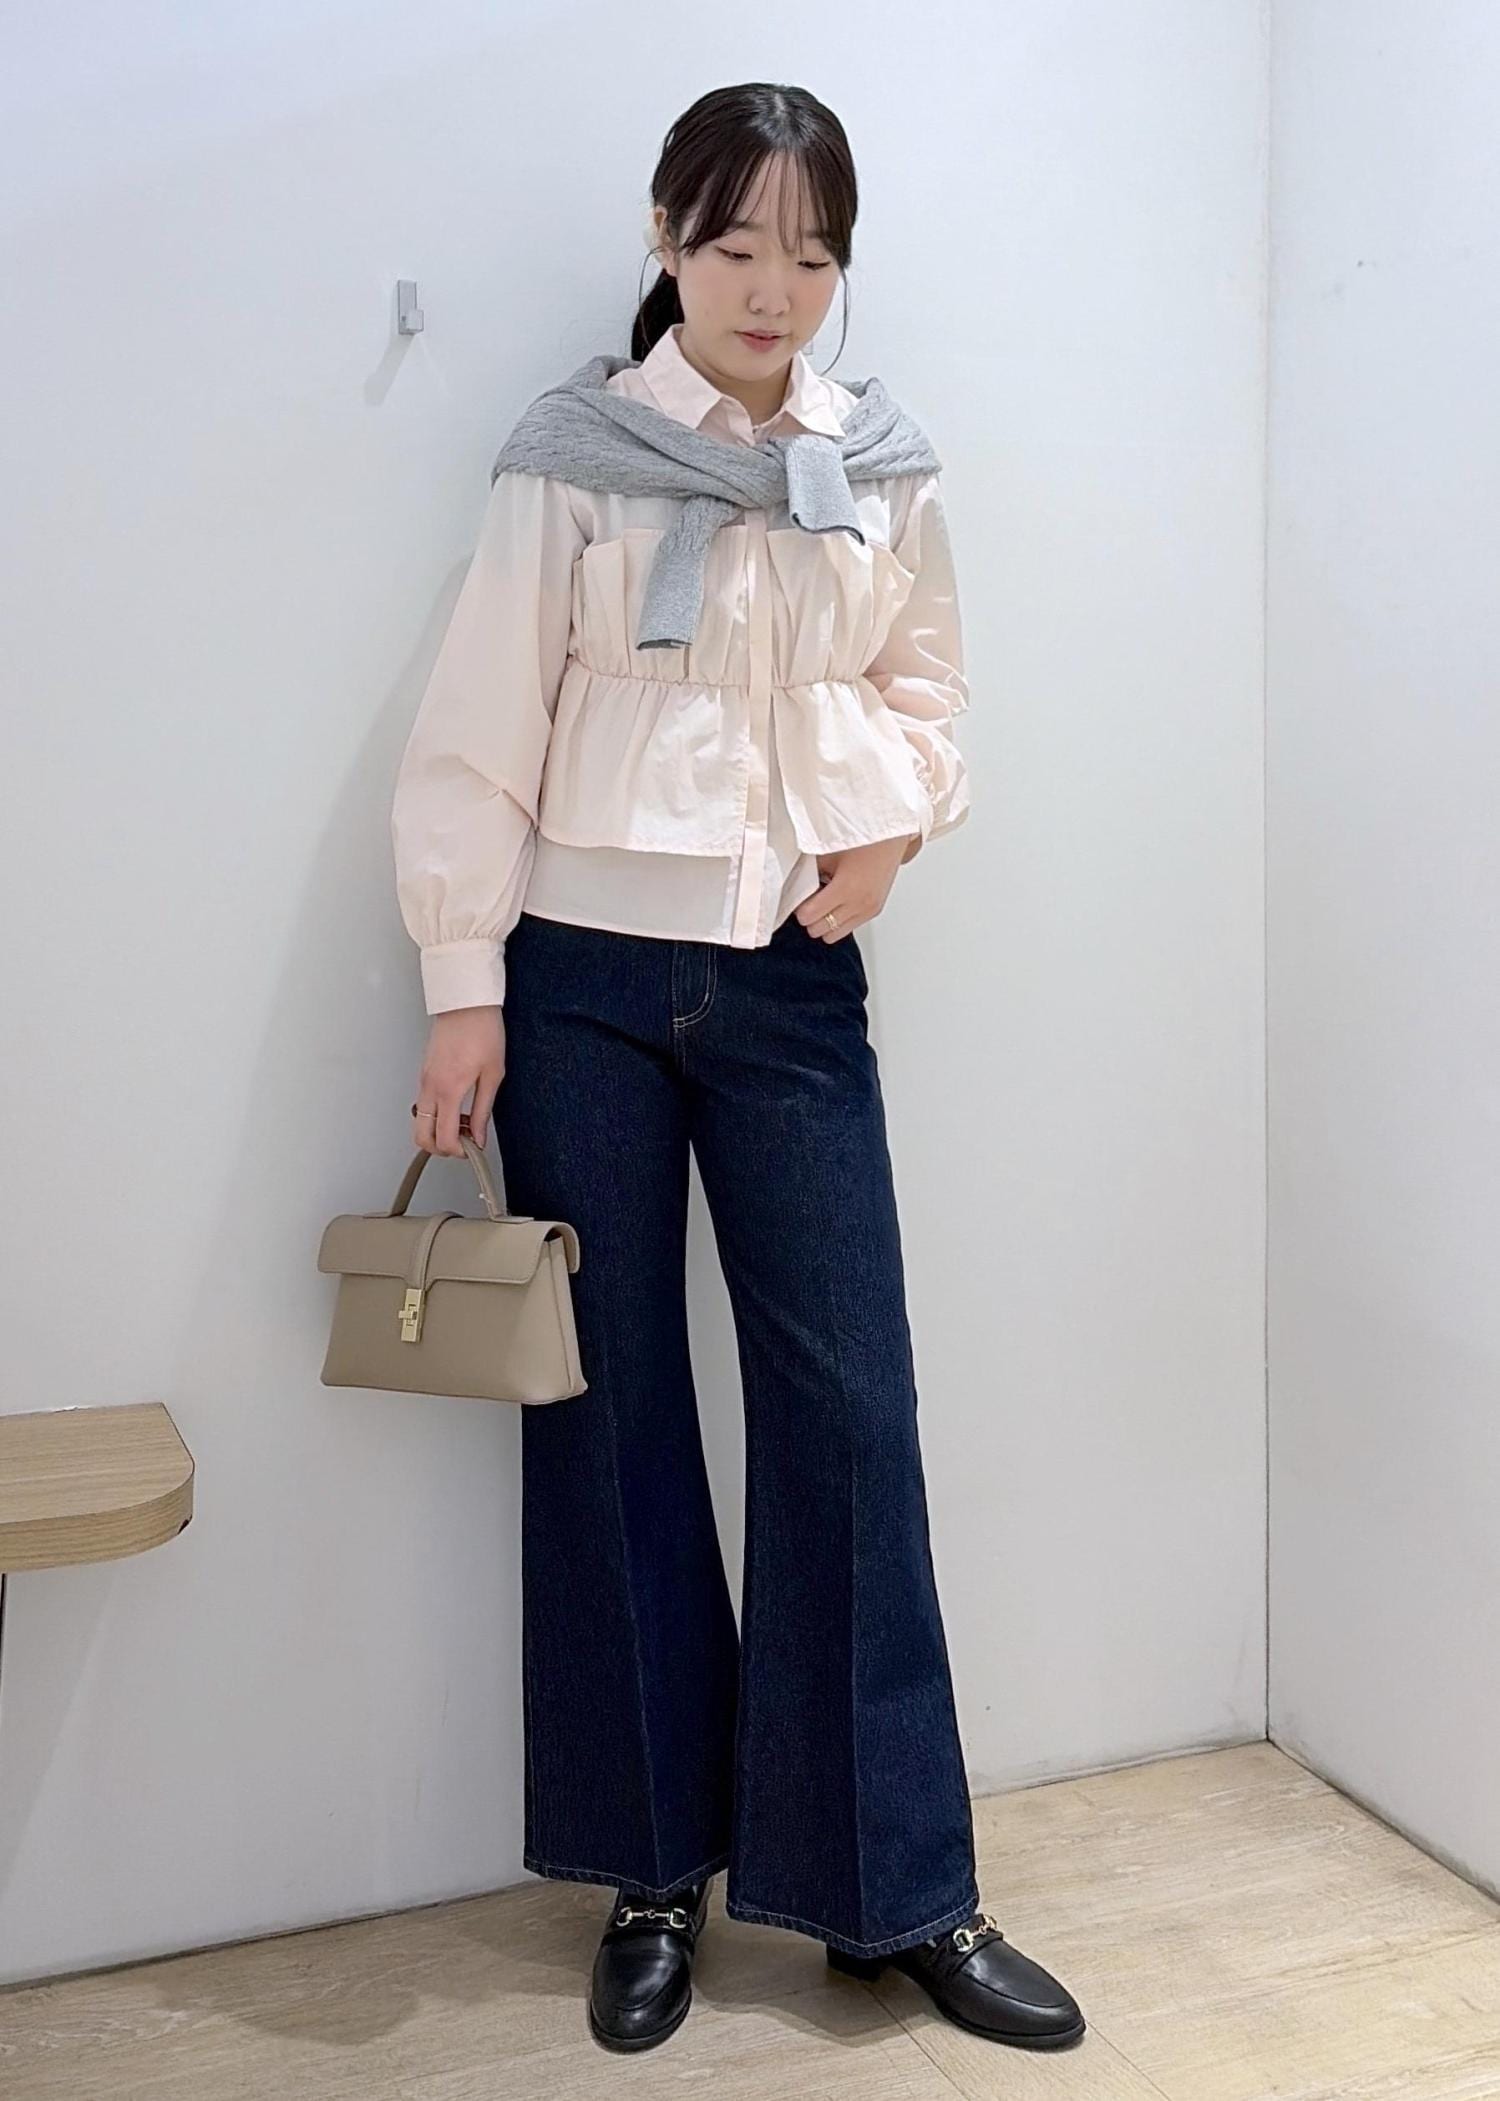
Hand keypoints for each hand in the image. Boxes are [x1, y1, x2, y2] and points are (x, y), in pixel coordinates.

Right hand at [411, 1005, 504, 1155]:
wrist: (467, 1003)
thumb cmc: (482, 1031)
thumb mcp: (493, 1074)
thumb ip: (483, 1110)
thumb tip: (479, 1136)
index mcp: (448, 1090)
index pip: (443, 1138)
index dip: (458, 1151)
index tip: (473, 1148)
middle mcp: (430, 1087)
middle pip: (421, 1136)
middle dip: (440, 1148)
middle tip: (463, 1143)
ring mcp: (424, 1080)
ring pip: (420, 1121)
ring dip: (438, 1130)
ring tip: (464, 1122)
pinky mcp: (424, 1073)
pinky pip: (423, 1104)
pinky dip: (436, 1114)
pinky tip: (457, 1107)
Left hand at [794, 833, 919, 941]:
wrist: (890, 837)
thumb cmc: (862, 840)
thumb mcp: (827, 853)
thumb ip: (809, 874)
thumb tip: (796, 888)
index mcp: (846, 888)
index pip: (809, 916)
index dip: (800, 909)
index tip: (801, 899)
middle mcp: (859, 903)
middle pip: (819, 930)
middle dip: (811, 917)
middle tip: (812, 900)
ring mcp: (868, 909)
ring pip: (833, 936)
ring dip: (825, 922)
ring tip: (825, 903)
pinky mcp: (874, 911)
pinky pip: (848, 928)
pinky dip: (839, 920)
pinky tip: (839, 902)